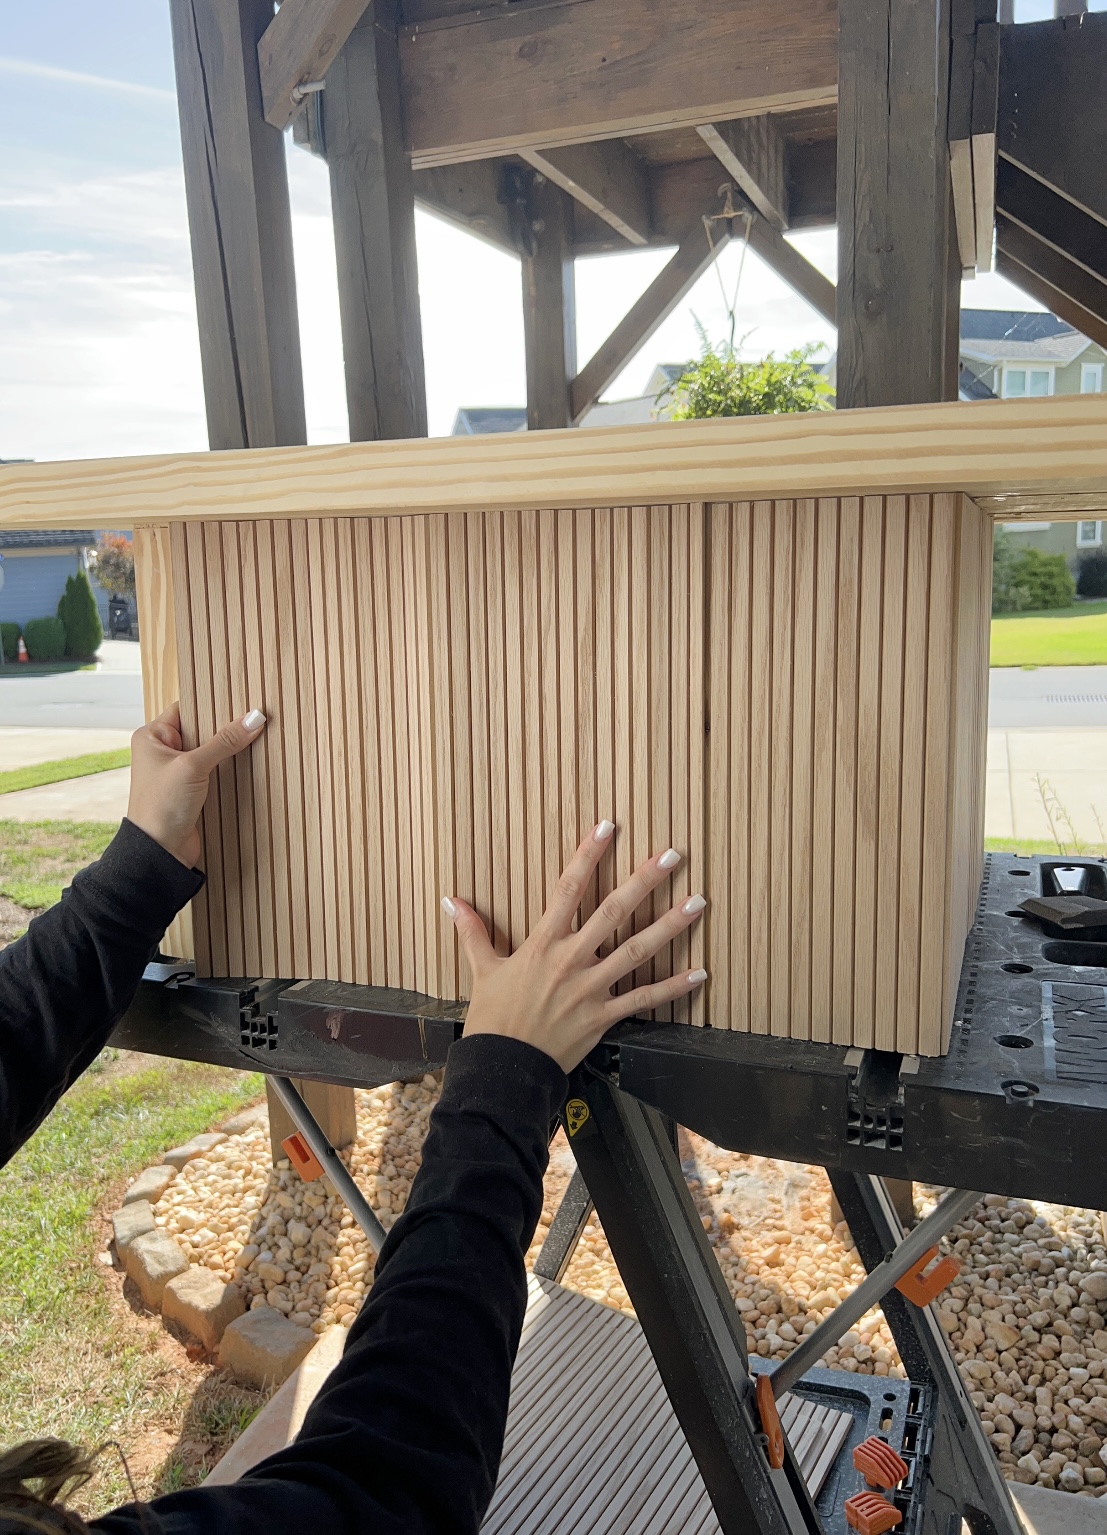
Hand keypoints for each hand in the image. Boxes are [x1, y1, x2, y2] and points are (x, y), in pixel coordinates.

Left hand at [127, 702, 266, 867]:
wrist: (160, 852)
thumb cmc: (162, 806)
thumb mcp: (194, 766)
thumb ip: (225, 741)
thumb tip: (254, 718)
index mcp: (151, 737)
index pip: (185, 708)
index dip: (211, 704)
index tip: (239, 699)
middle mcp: (162, 751)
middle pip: (200, 729)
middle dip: (224, 727)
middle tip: (253, 717)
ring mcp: (178, 771)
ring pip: (210, 750)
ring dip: (229, 749)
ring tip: (256, 736)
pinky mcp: (191, 789)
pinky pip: (214, 770)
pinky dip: (229, 767)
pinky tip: (248, 762)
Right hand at [442, 823, 707, 1072]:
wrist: (503, 1068)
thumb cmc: (493, 1020)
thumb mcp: (482, 971)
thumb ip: (473, 932)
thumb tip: (451, 901)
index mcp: (542, 944)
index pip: (568, 889)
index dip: (588, 856)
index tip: (607, 828)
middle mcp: (570, 960)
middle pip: (613, 912)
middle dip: (644, 882)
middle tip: (672, 857)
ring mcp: (590, 989)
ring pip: (636, 951)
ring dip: (670, 926)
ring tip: (697, 903)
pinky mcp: (603, 1017)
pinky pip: (644, 1000)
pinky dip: (673, 987)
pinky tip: (698, 973)